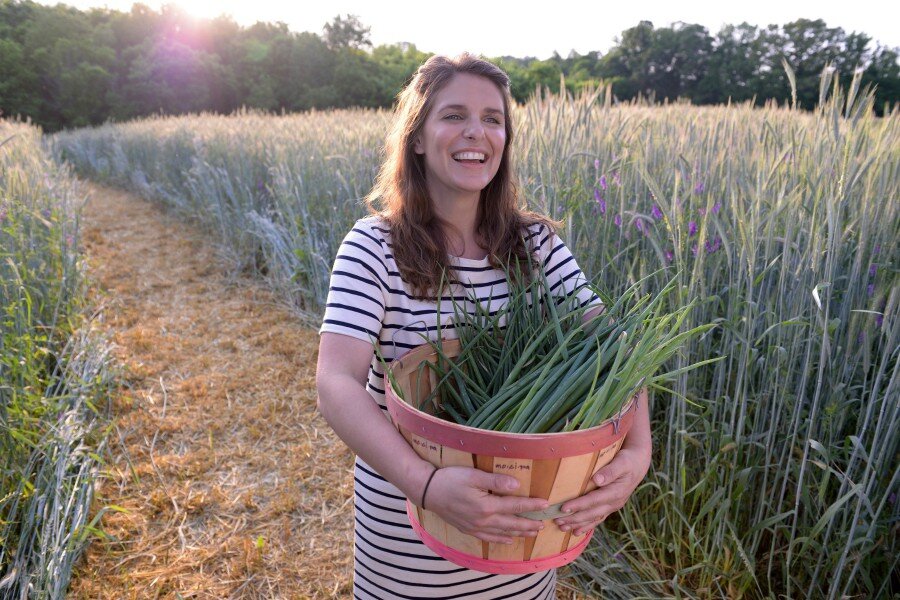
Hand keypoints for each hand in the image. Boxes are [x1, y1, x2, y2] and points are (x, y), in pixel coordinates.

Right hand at [422, 466, 549, 544]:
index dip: (531, 505)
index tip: (545, 504)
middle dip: (529, 523)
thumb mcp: (473, 475)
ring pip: (502, 532)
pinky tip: (508, 539)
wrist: (428, 491)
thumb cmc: (450, 479)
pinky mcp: (468, 529)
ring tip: (532, 533)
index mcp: (486, 506)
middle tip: (544, 523)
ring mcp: (475, 527)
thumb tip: (517, 485)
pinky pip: (488, 538)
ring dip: (519, 533)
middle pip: (512, 523)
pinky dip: (500, 539)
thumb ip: (496, 480)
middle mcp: (483, 520)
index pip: (515, 505)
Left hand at [553, 445, 651, 536]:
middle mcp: (614, 502)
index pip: (593, 500)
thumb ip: (610, 471)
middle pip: (591, 513)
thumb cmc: (628, 460)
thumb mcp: (622, 462)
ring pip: (593, 518)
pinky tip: (576, 531)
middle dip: (574, 518)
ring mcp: (612, 506)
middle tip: (557, 521)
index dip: (578, 505)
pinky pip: (597, 518)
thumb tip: (597, 479)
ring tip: (562, 528)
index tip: (563, 508)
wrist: (638, 464)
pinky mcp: (610, 506)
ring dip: (578, 524)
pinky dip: (587, 526)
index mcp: (616, 492)